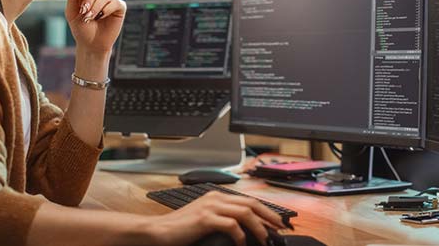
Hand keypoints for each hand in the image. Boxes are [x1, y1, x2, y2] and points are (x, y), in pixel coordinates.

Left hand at [65, 0, 125, 54]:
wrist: (91, 44)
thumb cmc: (81, 29)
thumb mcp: (71, 14)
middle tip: (84, 11)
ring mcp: (110, 0)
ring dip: (97, 6)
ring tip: (91, 17)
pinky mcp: (119, 7)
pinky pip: (116, 2)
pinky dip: (107, 9)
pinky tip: (102, 16)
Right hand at [147, 191, 286, 245]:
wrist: (158, 231)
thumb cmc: (180, 229)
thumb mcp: (204, 220)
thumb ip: (222, 220)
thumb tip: (244, 230)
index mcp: (216, 197)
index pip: (247, 200)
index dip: (265, 210)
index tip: (276, 222)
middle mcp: (215, 198)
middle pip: (251, 203)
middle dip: (269, 215)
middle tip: (280, 228)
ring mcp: (210, 206)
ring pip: (245, 212)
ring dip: (259, 226)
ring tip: (266, 238)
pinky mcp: (205, 218)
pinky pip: (232, 225)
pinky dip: (241, 235)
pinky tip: (242, 243)